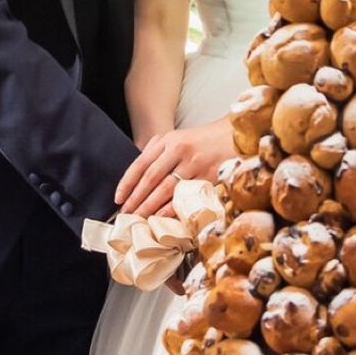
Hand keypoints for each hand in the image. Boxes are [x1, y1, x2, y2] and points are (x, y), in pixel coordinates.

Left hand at [115, 118, 234, 216]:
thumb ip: (158, 153)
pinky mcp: (208, 176)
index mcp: (168, 140)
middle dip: (136, 199)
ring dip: (150, 207)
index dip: (127, 183)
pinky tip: (161, 218)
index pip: (141, 164)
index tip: (118, 199)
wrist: (237, 135)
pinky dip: (171, 209)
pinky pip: (185, 196)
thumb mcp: (178, 139)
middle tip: (126, 215)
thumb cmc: (204, 141)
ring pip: (166, 189)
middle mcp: (179, 150)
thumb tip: (136, 179)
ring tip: (139, 219)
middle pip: (151, 179)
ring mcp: (195, 163)